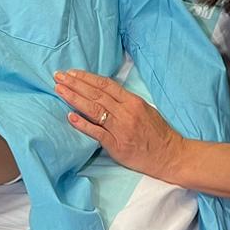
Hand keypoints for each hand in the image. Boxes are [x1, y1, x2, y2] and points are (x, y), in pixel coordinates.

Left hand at [55, 69, 183, 178]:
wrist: (170, 156)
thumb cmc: (158, 133)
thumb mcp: (145, 109)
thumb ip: (125, 101)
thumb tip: (103, 92)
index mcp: (133, 102)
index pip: (105, 85)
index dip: (87, 77)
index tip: (71, 72)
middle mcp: (126, 113)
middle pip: (96, 95)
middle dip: (75, 84)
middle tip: (58, 76)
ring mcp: (121, 129)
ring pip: (94, 110)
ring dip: (75, 98)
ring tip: (60, 90)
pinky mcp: (118, 146)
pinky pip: (97, 133)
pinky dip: (83, 125)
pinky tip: (70, 117)